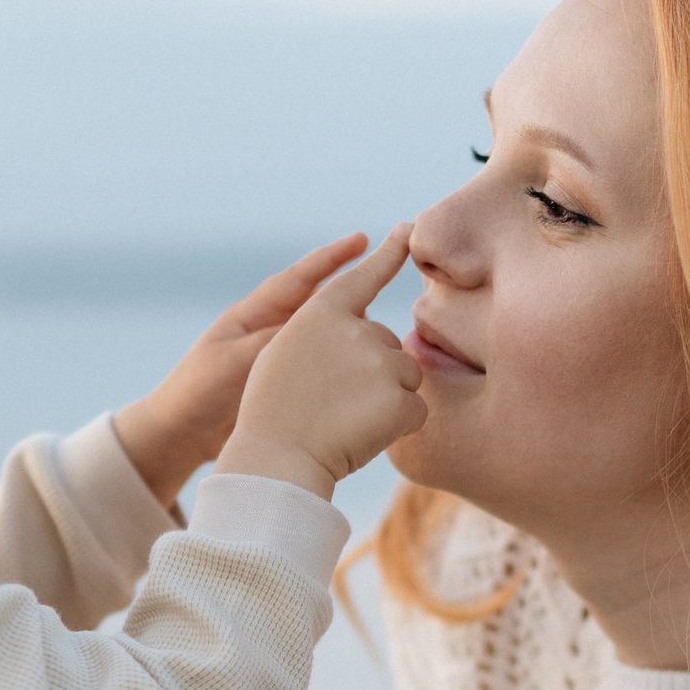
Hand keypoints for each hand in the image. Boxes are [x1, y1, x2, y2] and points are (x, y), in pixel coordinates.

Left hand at [110, 233, 373, 509]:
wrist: (182, 435)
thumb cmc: (198, 392)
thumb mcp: (233, 362)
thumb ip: (273, 342)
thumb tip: (317, 327)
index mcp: (254, 313)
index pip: (301, 277)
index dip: (334, 257)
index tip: (365, 240)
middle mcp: (272, 328)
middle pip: (323, 304)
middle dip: (356, 294)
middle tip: (391, 283)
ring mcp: (283, 356)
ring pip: (329, 337)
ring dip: (355, 334)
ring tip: (386, 337)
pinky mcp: (289, 385)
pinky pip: (326, 368)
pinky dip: (347, 367)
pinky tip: (370, 372)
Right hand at [215, 224, 426, 498]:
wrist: (277, 458)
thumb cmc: (272, 415)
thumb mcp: (283, 355)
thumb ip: (324, 335)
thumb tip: (366, 329)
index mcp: (321, 314)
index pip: (362, 278)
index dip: (387, 256)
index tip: (407, 232)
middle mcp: (356, 329)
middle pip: (388, 346)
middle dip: (375, 374)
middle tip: (335, 405)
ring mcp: (380, 362)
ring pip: (406, 378)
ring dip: (388, 400)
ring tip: (348, 422)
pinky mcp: (399, 398)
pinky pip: (416, 411)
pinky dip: (398, 427)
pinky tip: (366, 437)